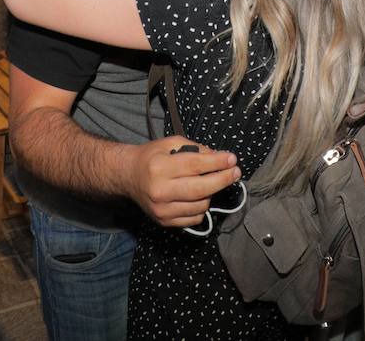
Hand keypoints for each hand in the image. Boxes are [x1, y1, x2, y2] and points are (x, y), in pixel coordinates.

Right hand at [126, 137, 240, 227]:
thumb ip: (195, 148)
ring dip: (211, 193)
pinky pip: (195, 218)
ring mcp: (162, 209)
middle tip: (235, 172)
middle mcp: (159, 190)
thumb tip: (219, 158)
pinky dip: (202, 208)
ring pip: (201, 205)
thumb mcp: (170, 143)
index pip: (195, 165)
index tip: (232, 159)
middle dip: (223, 180)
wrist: (128, 177)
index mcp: (159, 167)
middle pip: (201, 188)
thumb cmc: (151, 157)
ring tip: (209, 182)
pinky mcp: (164, 221)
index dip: (217, 162)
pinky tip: (199, 196)